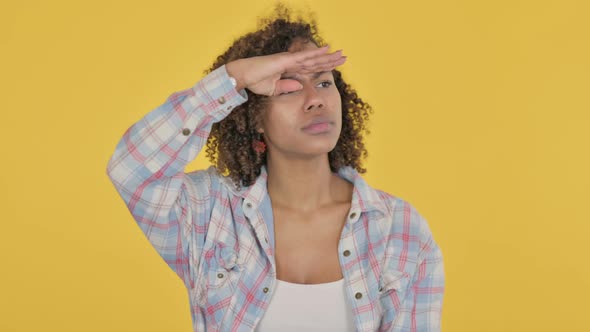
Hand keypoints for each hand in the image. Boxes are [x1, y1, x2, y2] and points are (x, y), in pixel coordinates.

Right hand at [225, 45, 345, 95]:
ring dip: (328, 56)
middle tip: (344, 57)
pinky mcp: (286, 60)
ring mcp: (289, 60)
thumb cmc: (255, 81)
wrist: (243, 76)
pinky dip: (316, 53)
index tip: (335, 66)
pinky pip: (304, 56)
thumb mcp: (274, 89)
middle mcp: (292, 62)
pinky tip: (326, 49)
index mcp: (289, 69)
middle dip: (330, 60)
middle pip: (315, 61)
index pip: (310, 68)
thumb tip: (299, 86)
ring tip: (341, 54)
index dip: (323, 66)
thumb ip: (286, 87)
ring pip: (313, 58)